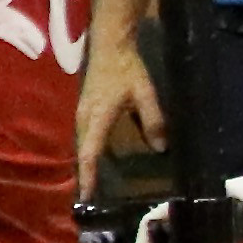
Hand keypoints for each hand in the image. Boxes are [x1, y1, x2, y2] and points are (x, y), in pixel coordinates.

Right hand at [74, 34, 165, 194]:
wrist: (110, 43)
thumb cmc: (126, 68)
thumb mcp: (144, 93)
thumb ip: (153, 120)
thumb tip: (160, 148)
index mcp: (96, 118)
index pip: (90, 154)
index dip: (88, 177)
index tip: (86, 198)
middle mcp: (84, 119)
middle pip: (82, 153)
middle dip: (85, 175)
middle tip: (92, 198)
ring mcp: (83, 113)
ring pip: (83, 144)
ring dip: (87, 162)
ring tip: (93, 181)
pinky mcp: (86, 109)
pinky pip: (86, 136)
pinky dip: (90, 150)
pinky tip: (98, 155)